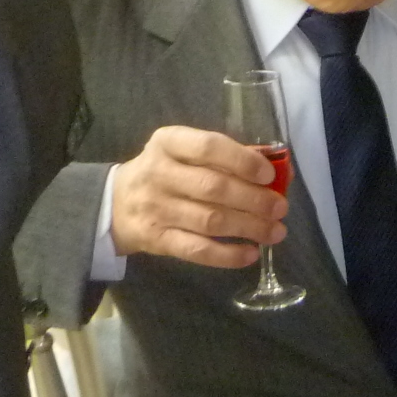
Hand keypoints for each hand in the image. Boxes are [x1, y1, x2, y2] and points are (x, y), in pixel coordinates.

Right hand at [109, 127, 284, 266]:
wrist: (115, 204)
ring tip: (275, 232)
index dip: (242, 161)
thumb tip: (281, 170)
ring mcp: (156, 208)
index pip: (208, 147)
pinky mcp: (156, 239)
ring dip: (249, 228)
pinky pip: (197, 250)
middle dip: (254, 199)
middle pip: (214, 188)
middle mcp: (158, 173)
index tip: (269, 175)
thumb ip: (227, 158)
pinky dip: (227, 255)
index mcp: (168, 142)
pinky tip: (250, 254)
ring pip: (210, 221)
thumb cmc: (165, 172)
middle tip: (280, 208)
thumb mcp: (185, 153)